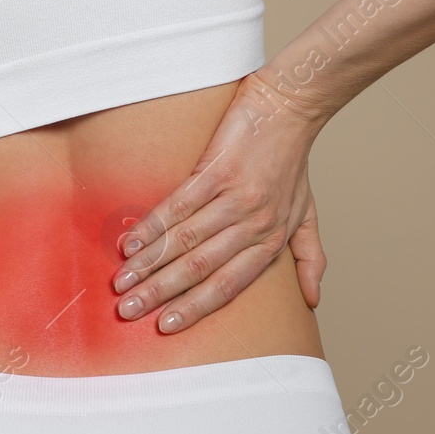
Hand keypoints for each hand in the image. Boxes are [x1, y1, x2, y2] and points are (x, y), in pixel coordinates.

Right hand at [110, 71, 328, 332]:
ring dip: (149, 263)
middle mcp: (254, 224)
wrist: (288, 108)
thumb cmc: (292, 161)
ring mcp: (236, 196)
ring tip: (121, 280)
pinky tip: (131, 242)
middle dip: (161, 293)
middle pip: (200, 268)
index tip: (165, 326)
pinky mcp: (218, 169)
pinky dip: (153, 226)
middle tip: (128, 310)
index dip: (195, 307)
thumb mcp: (307, 214)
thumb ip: (310, 257)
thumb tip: (313, 301)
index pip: (229, 285)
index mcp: (272, 241)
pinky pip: (180, 204)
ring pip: (186, 240)